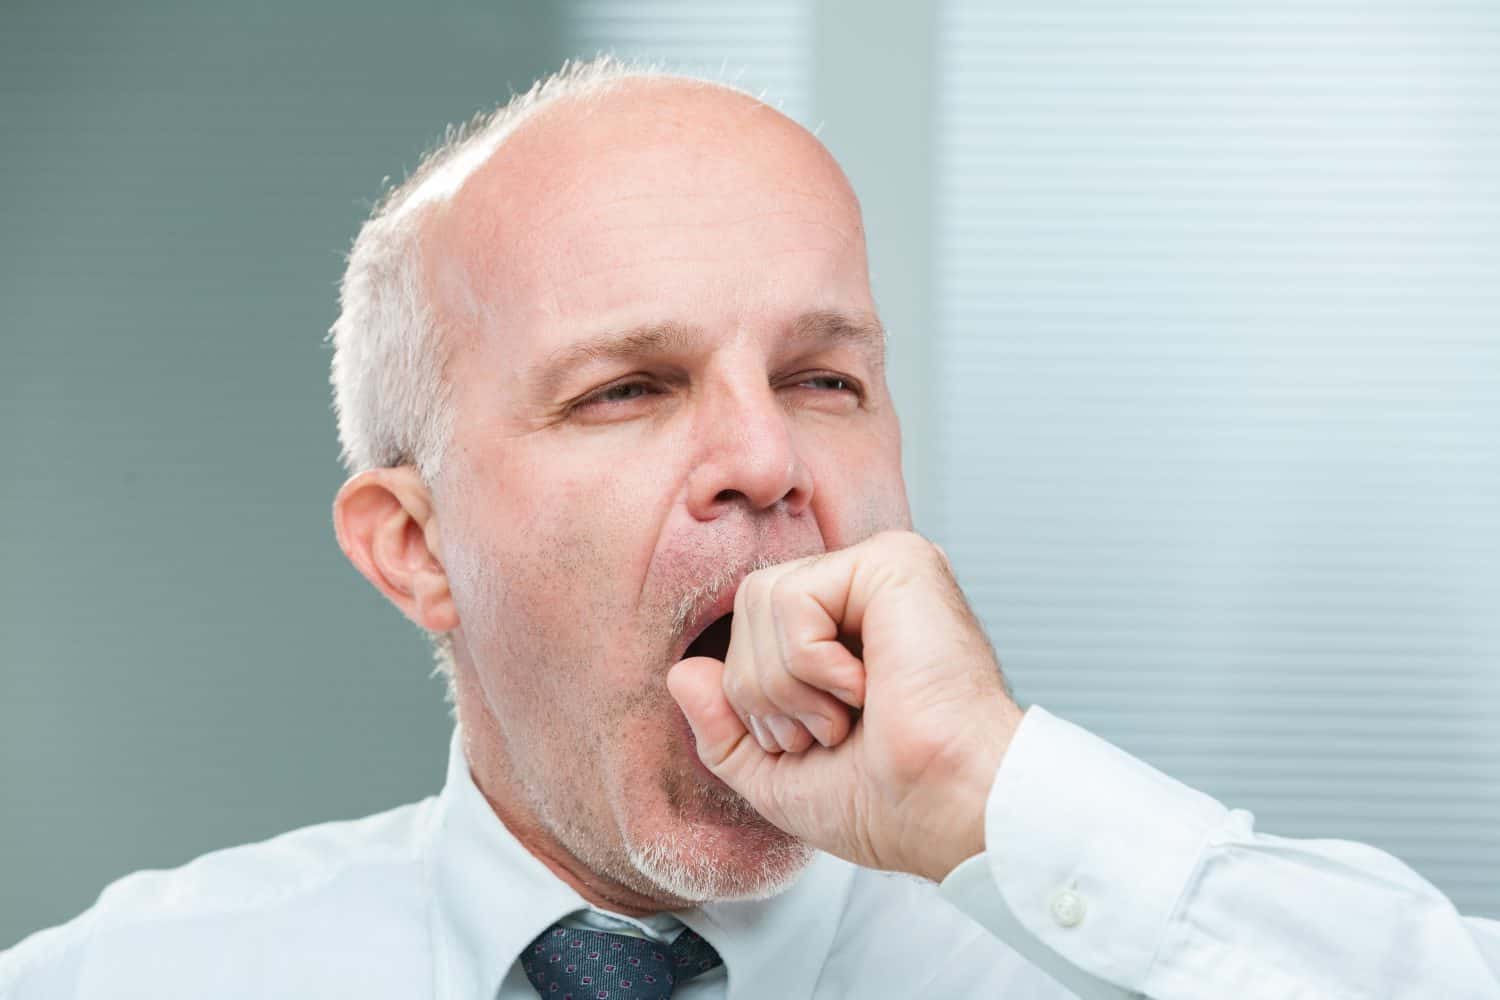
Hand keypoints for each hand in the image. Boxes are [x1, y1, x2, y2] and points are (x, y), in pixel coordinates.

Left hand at [667, 530, 1024, 881]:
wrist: (948, 811)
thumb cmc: (888, 801)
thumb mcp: (776, 775)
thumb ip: (722, 727)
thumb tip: (682, 672)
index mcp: (844, 627)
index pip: (748, 629)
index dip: (753, 696)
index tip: (807, 744)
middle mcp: (863, 589)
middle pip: (745, 608)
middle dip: (762, 693)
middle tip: (827, 733)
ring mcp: (879, 570)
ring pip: (759, 598)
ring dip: (786, 683)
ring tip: (844, 716)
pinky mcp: (894, 562)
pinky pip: (791, 599)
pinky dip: (810, 664)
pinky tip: (864, 689)